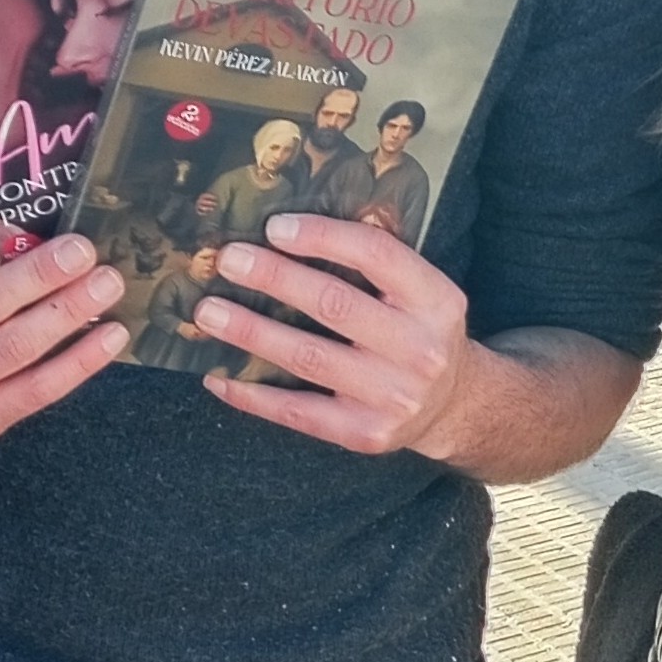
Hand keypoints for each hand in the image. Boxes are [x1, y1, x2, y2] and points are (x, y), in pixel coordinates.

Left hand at [191, 214, 479, 454]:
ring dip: (250, 332)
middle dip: (274, 278)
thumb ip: (375, 266)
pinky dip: (252, 394)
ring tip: (208, 313)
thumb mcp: (420, 293)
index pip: (376, 255)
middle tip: (228, 261)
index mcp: (437, 301)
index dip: (322, 236)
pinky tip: (219, 374)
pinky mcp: (364, 434)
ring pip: (307, 357)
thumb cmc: (419, 334)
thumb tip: (286, 231)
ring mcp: (392, 396)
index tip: (274, 227)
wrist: (452, 407)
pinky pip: (296, 411)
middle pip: (334, 304)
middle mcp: (420, 349)